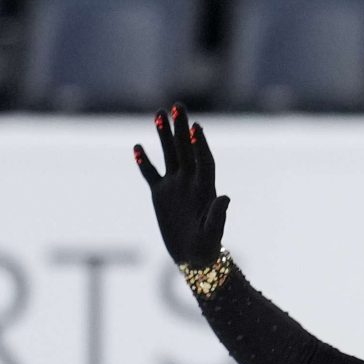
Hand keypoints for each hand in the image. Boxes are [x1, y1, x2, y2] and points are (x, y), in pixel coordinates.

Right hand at [132, 102, 227, 267]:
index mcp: (205, 189)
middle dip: (181, 129)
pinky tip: (137, 146)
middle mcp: (190, 182)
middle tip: (177, 105)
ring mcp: (175, 186)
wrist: (194, 258)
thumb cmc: (207, 247)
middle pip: (186, 150)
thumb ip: (218, 215)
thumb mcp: (213, 233)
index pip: (204, 160)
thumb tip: (226, 197)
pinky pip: (151, 174)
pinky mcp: (160, 194)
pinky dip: (144, 162)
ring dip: (163, 136)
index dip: (200, 144)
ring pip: (169, 155)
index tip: (196, 126)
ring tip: (158, 114)